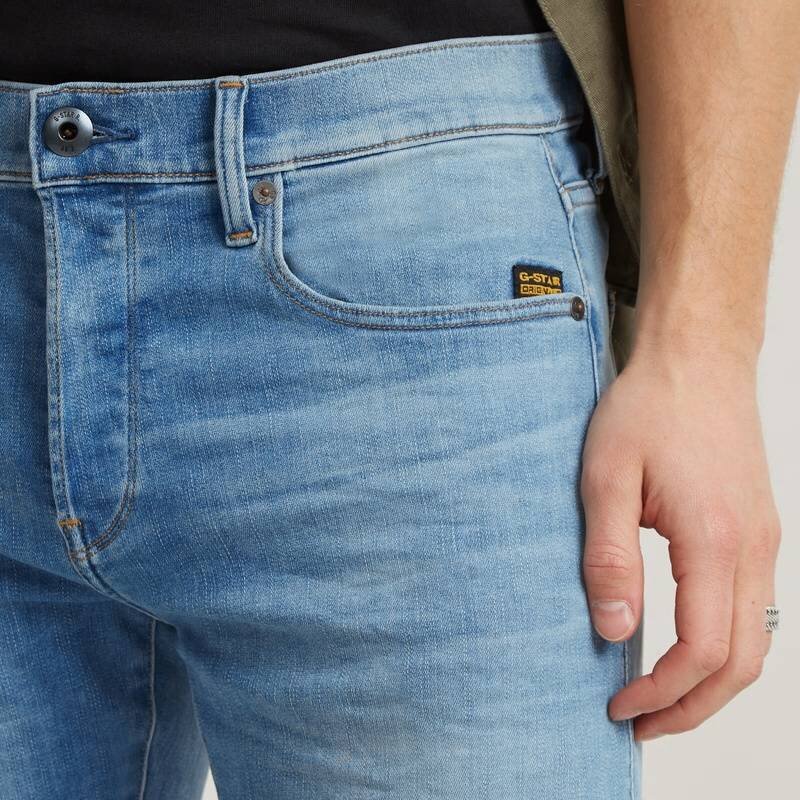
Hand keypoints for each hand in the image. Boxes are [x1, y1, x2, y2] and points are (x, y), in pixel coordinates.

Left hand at [580, 346, 779, 740]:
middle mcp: (755, 548)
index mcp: (715, 538)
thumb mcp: (606, 478)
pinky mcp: (760, 529)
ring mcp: (766, 539)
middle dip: (692, 707)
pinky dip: (725, 647)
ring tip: (661, 698)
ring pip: (756, 641)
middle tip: (640, 724)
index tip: (619, 707)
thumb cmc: (649, 409)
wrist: (698, 360)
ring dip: (712, 683)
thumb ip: (610, 557)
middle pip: (741, 662)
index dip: (663, 692)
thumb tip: (614, 631)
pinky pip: (755, 608)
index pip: (702, 650)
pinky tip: (687, 648)